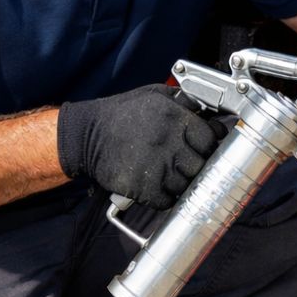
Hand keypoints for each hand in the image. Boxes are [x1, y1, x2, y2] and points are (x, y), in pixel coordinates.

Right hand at [57, 85, 225, 209]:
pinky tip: (158, 187)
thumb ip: (184, 102)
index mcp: (175, 118)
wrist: (87, 135)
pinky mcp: (143, 188)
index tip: (203, 148)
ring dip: (180, 183)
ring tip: (168, 174)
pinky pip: (167, 201)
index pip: (209, 139)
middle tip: (185, 164)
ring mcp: (157, 167)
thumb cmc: (122, 114)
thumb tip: (208, 113)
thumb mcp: (155, 95)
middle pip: (201, 164)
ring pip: (186, 185)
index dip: (208, 145)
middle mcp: (168, 142)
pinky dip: (165, 198)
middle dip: (196, 165)